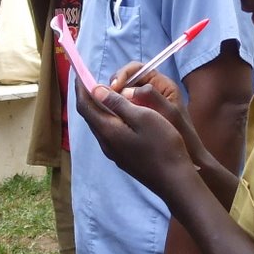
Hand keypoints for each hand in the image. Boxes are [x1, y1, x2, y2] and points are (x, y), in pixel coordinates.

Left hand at [75, 78, 192, 194]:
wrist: (175, 181)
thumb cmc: (163, 145)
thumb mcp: (143, 117)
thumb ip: (118, 104)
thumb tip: (96, 90)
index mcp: (108, 130)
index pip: (86, 106)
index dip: (81, 88)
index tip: (79, 72)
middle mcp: (106, 143)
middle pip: (90, 116)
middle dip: (87, 97)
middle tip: (90, 80)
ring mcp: (114, 153)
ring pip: (99, 125)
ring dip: (98, 108)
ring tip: (103, 94)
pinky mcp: (123, 159)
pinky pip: (109, 133)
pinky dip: (108, 118)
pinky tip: (118, 115)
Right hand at [104, 64, 205, 164]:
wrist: (186, 156)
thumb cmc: (181, 134)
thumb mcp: (167, 112)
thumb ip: (149, 96)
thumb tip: (124, 89)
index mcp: (162, 84)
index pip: (137, 69)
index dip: (123, 74)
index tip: (114, 87)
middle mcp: (152, 90)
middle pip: (126, 80)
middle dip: (114, 87)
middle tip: (105, 98)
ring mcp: (144, 103)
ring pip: (122, 95)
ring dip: (113, 99)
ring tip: (106, 108)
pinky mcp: (138, 116)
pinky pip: (123, 108)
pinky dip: (115, 110)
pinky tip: (110, 118)